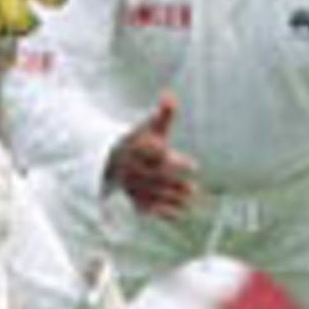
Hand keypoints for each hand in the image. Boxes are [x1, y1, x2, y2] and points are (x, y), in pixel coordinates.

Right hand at [105, 92, 197, 216]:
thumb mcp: (151, 127)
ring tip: (190, 199)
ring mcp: (131, 184)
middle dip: (174, 183)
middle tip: (193, 188)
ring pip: (151, 193)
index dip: (175, 161)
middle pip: (154, 176)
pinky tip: (179, 213)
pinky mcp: (132, 197)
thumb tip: (169, 95)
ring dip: (171, 198)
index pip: (156, 155)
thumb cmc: (140, 141)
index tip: (194, 166)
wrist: (113, 159)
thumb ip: (163, 114)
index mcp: (137, 148)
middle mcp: (133, 167)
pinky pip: (145, 207)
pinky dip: (161, 211)